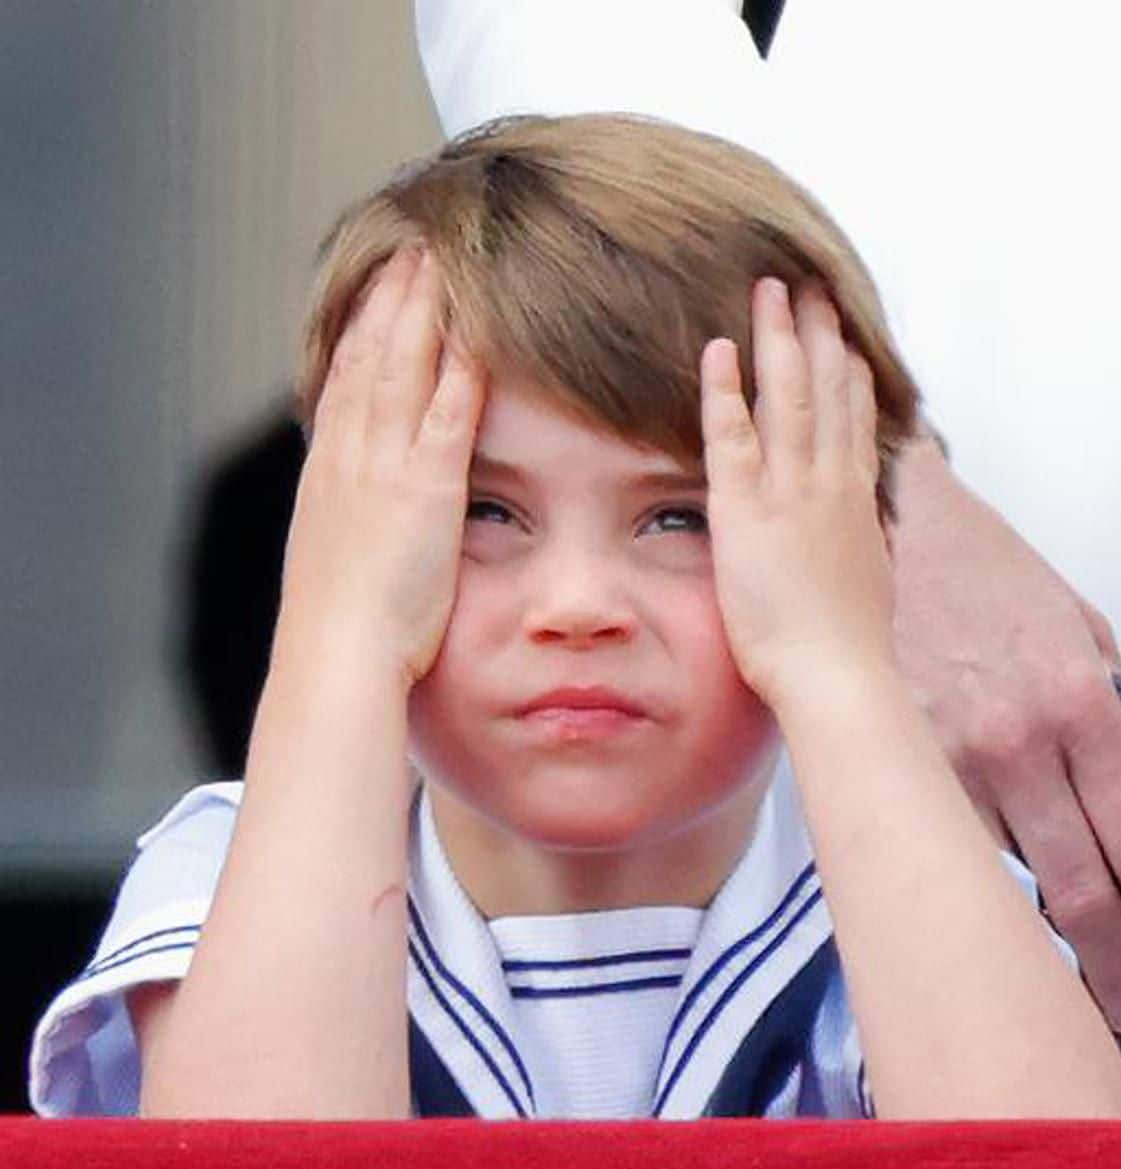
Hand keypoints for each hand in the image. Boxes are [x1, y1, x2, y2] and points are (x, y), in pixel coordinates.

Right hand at [274, 249, 486, 688]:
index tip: (376, 290)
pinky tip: (477, 329)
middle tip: (407, 249)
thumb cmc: (341, 626)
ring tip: (435, 259)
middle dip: (389, 299)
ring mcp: (386, 466)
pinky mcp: (426, 488)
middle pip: (369, 356)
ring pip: (402, 368)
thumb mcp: (338, 555)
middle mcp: (351, 455)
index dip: (361, 328)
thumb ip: (356, 516)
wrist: (336, 655)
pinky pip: (448, 413)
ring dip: (420, 310)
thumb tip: (369, 506)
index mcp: (330, 470)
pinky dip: (461, 366)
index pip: (343, 379)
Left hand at [699, 277, 895, 712]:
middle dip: (820, 333)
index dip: (850, 372)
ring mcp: (790, 491)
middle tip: (813, 287)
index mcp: (855, 500)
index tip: (846, 338)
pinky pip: (733, 435)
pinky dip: (726, 389)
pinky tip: (719, 349)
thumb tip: (861, 533)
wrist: (837, 675)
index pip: (856, 419)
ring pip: (789, 396)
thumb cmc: (849, 646)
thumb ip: (859, 544)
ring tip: (773, 291)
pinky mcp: (745, 509)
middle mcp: (829, 483)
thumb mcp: (866, 581)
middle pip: (829, 390)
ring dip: (780, 338)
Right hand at [890, 442, 1120, 1033]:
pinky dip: (977, 893)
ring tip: (1079, 985)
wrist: (886, 529)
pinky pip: (945, 845)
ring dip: (1050, 946)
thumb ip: (1105, 702)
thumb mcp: (1075, 622)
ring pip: (1008, 882)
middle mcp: (1017, 742)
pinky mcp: (894, 758)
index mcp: (1079, 702)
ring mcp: (948, 757)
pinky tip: (995, 923)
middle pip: (1082, 889)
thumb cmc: (978, 568)